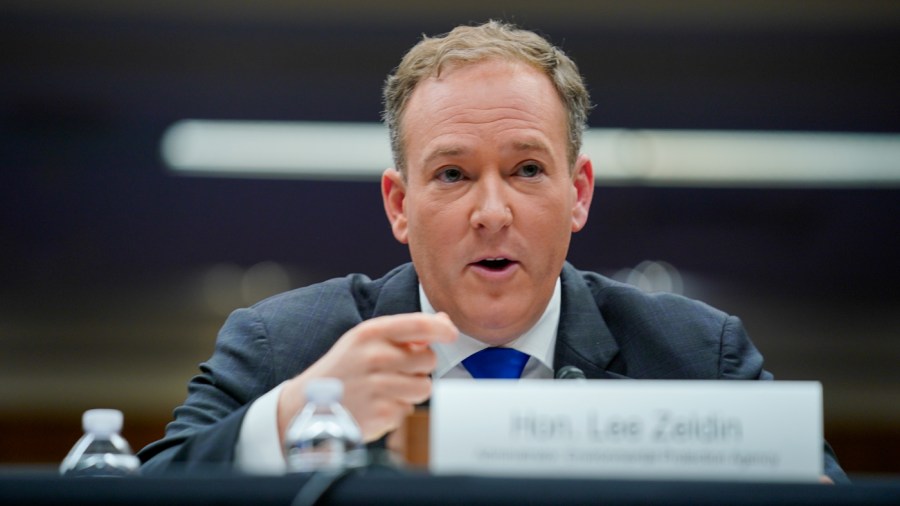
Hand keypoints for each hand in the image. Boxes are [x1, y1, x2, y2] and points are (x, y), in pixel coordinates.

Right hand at [277, 312, 457, 441]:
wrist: (307, 406)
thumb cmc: (344, 369)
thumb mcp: (364, 341)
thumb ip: (403, 332)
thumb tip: (443, 322)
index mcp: (370, 333)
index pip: (419, 324)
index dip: (442, 329)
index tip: (450, 333)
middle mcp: (375, 357)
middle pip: (428, 360)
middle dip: (419, 367)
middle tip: (396, 371)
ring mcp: (378, 387)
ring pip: (424, 387)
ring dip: (412, 390)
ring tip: (387, 390)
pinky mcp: (381, 414)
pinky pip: (409, 410)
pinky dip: (397, 410)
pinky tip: (377, 405)